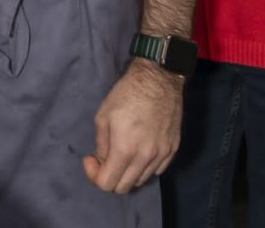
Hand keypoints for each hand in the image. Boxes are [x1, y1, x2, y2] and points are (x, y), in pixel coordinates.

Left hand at [82, 58, 183, 193]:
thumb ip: (101, 145)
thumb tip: (103, 160)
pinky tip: (141, 150)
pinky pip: (157, 170)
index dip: (94, 175)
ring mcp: (162, 154)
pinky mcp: (173, 148)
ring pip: (141, 180)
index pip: (107, 184)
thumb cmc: (127, 93)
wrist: (158, 77)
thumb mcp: (103, 115)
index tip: (91, 159)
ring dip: (129, 173)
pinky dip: (146, 167)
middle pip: (124, 187)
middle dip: (111, 177)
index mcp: (125, 149)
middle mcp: (145, 158)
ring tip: (124, 153)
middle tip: (106, 158)